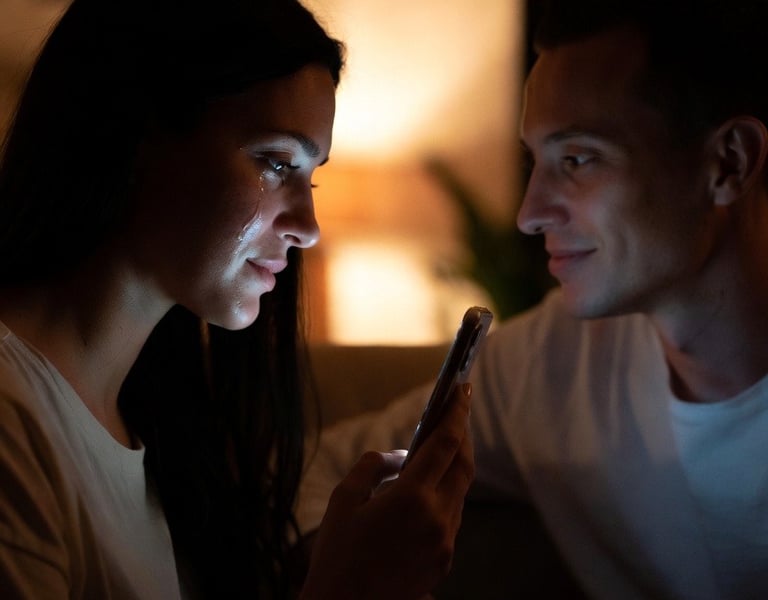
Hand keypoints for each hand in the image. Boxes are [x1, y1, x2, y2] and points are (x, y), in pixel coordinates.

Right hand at [300, 384, 473, 599]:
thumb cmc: (336, 554)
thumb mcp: (343, 500)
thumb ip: (372, 467)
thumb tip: (396, 456)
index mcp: (411, 498)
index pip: (446, 443)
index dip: (457, 412)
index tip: (462, 389)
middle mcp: (437, 518)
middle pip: (464, 465)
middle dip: (463, 434)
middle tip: (457, 412)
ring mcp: (444, 543)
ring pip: (460, 492)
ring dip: (454, 467)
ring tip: (440, 449)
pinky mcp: (444, 561)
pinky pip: (452, 517)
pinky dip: (446, 495)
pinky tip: (428, 491)